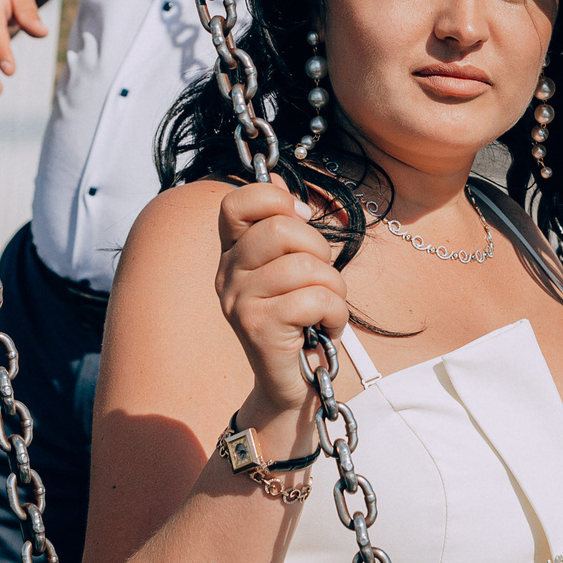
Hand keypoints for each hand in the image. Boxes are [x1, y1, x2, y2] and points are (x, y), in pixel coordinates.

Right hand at [214, 181, 346, 432]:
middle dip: (319, 249)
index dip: (274, 200)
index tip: (301, 219)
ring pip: (305, 267)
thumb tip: (275, 177)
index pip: (235, 203)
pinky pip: (315, 300)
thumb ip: (282, 225)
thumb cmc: (298, 321)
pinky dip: (336, 313)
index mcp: (231, 254)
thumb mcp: (290, 267)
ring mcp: (239, 303)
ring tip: (327, 308)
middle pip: (280, 230)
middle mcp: (226, 275)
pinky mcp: (258, 329)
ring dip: (334, 288)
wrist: (290, 384)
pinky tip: (327, 327)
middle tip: (323, 277)